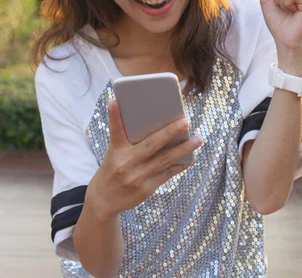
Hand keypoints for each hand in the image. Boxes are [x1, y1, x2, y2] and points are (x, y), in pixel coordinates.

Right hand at [86, 100, 202, 219]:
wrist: (104, 200)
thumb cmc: (112, 168)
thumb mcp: (113, 152)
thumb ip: (126, 138)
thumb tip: (147, 118)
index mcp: (116, 150)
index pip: (115, 130)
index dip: (114, 115)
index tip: (114, 101)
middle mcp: (126, 164)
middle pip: (151, 145)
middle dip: (170, 132)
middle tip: (185, 121)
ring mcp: (138, 177)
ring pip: (164, 160)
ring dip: (183, 149)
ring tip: (198, 139)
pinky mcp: (147, 188)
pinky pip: (167, 174)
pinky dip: (180, 165)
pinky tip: (191, 157)